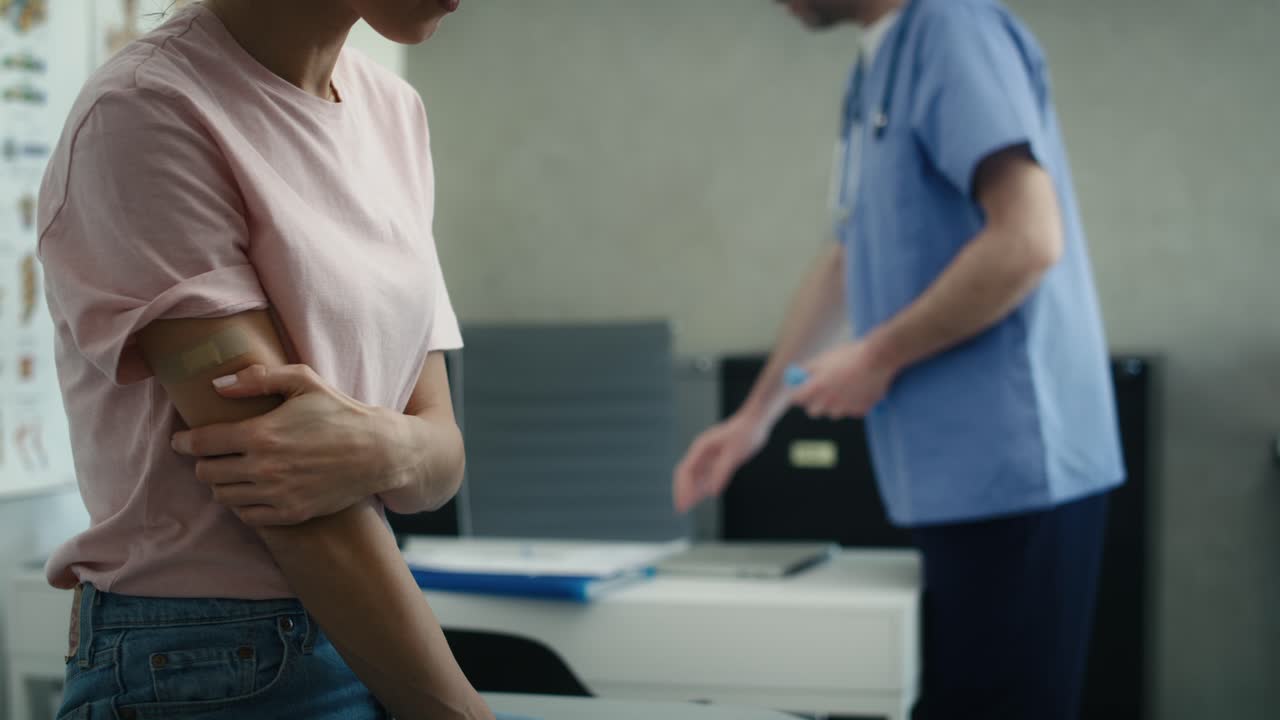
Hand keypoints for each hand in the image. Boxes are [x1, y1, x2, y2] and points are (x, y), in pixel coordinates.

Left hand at [171, 364, 398, 525]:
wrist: (378, 452)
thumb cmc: (341, 413)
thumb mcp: (304, 381)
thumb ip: (259, 378)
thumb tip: (218, 386)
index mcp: (260, 434)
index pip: (201, 442)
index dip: (184, 441)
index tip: (181, 440)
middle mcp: (263, 468)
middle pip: (206, 472)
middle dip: (202, 462)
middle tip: (212, 454)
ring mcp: (276, 494)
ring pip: (223, 496)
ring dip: (221, 484)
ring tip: (231, 472)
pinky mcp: (290, 513)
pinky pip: (247, 516)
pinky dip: (242, 504)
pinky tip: (251, 490)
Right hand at [673, 412, 768, 512]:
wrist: (756, 422)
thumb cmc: (745, 434)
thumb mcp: (735, 453)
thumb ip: (722, 472)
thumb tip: (713, 492)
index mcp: (701, 448)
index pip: (685, 471)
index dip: (682, 489)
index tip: (682, 503)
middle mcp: (702, 452)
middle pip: (686, 474)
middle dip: (682, 492)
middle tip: (680, 510)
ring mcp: (710, 455)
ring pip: (695, 476)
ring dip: (691, 491)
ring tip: (686, 507)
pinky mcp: (719, 458)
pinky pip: (707, 475)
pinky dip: (702, 487)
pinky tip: (703, 497)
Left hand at [791, 340, 897, 419]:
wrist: (878, 358)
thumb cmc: (850, 355)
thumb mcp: (825, 358)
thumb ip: (809, 369)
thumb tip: (799, 374)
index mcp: (816, 388)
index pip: (797, 399)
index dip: (798, 394)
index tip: (800, 391)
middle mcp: (828, 402)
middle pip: (813, 411)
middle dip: (814, 403)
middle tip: (820, 392)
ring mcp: (844, 409)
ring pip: (833, 412)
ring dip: (834, 404)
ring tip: (845, 385)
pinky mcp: (860, 411)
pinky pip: (851, 411)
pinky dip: (852, 403)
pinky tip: (859, 388)